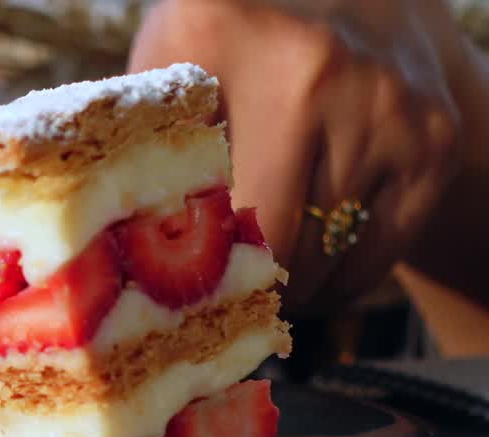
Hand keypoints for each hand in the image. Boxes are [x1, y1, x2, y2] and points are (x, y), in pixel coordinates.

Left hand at [129, 0, 469, 313]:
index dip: (185, 259)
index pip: (201, 195)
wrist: (353, 2)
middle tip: (211, 300)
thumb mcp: (171, 63)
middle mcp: (319, 68)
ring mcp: (388, 106)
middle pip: (271, 241)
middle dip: (238, 285)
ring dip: (285, 292)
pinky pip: (375, 261)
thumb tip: (107, 240)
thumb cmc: (233, 46)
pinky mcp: (435, 143)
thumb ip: (138, 136)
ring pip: (323, 262)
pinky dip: (336, 286)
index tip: (169, 290)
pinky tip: (307, 276)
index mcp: (228, 36)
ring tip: (256, 283)